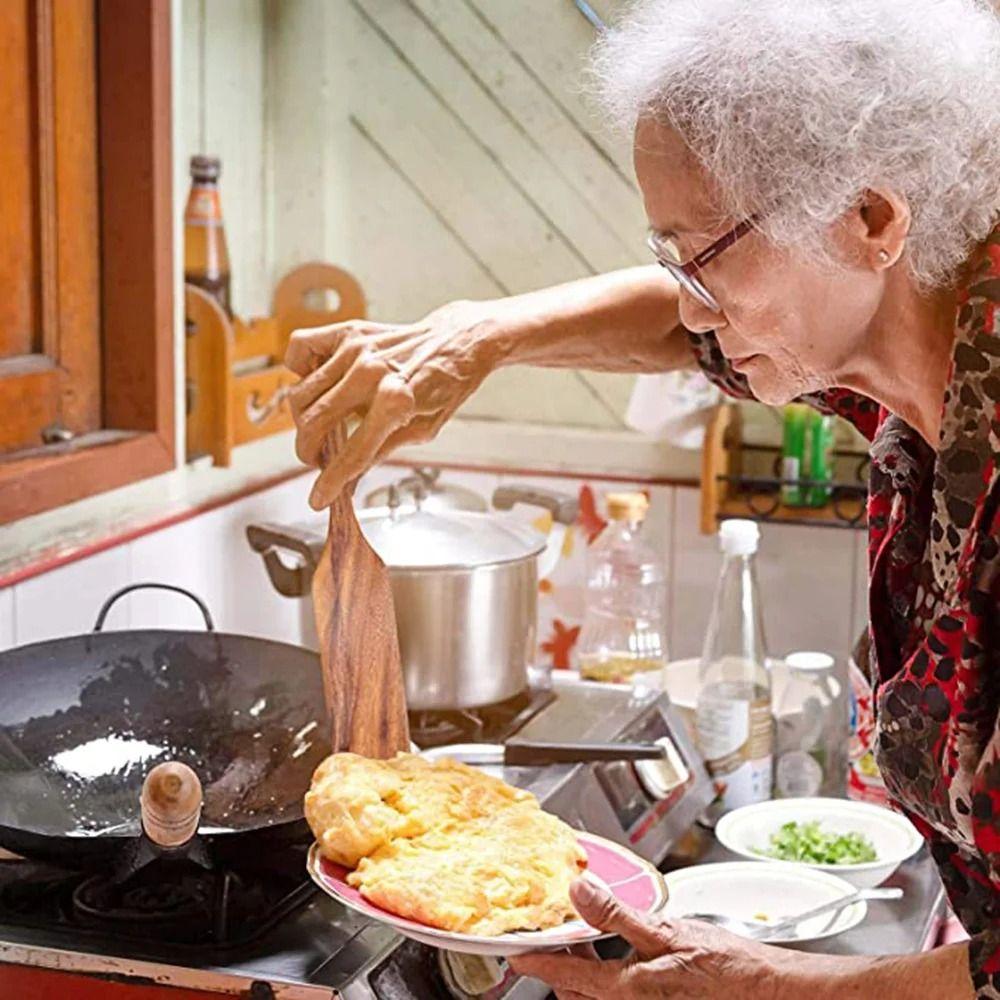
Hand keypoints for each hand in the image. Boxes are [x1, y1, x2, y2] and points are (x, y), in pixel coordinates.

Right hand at [285, 299, 507, 508]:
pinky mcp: (349, 331)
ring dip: (303, 419)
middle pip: (315, 422)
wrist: (457, 341)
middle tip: (316, 459)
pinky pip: (300, 347)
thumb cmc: (445, 386)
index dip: (330, 482)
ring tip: (320, 426)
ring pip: (302, 392)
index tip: (318, 498)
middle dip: (308, 451)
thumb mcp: (423, 430)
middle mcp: (371, 373)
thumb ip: (381, 452)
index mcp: (396, 402)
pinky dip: (298, 368)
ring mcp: (356, 349)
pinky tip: (314, 382)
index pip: (352, 452)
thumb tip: (347, 483)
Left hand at [508, 877, 787, 999]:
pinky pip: (615, 994)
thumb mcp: (667, 932)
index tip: (515, 951)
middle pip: (575, 990)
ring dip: (580, 969)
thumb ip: (618, 915)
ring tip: (575, 939)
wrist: (767, 992)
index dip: (536, 961)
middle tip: (546, 936)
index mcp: (627, 991)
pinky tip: (611, 951)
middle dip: (557, 965)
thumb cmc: (726, 968)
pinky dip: (603, 974)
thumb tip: (578, 891)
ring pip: (594, 994)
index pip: (565, 977)